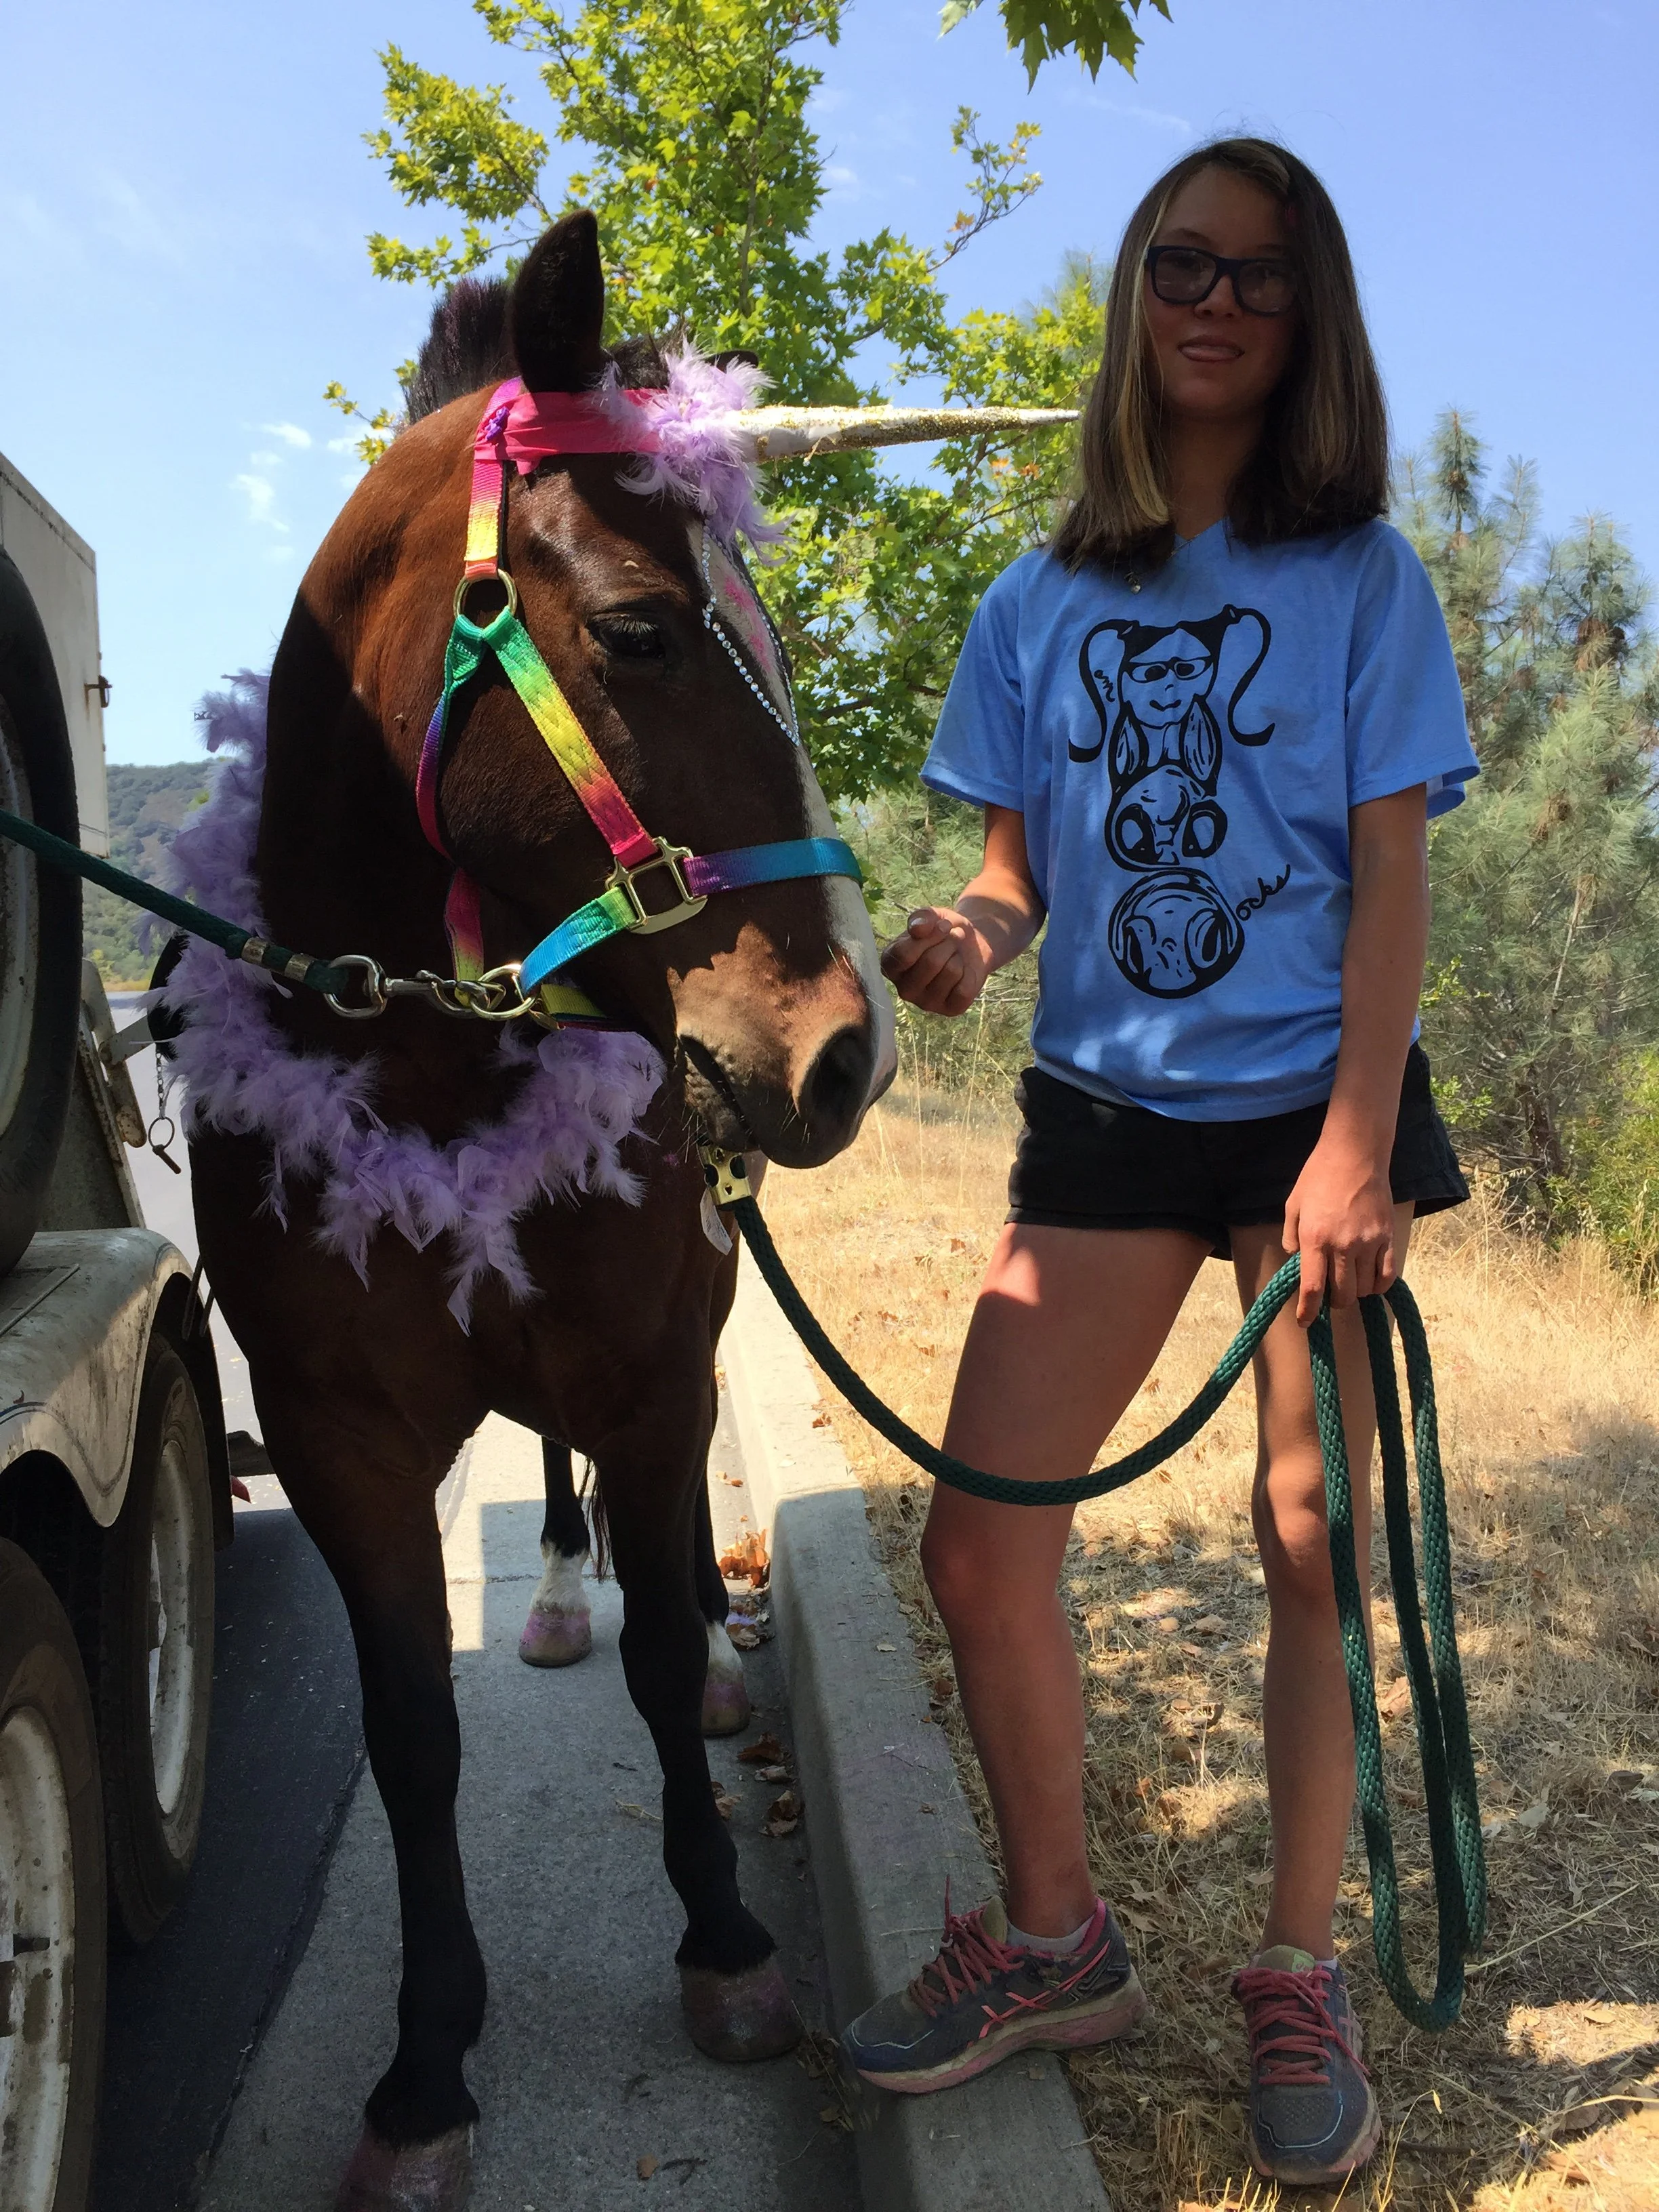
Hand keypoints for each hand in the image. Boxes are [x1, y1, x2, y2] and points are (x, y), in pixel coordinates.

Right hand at [880, 906, 993, 1014]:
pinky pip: (963, 989)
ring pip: (950, 972)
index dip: (929, 936)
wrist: (971, 945)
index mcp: (891, 966)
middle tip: (953, 938)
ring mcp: (926, 1003)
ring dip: (958, 956)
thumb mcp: (932, 916)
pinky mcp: (949, 1010)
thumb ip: (921, 918)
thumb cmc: (944, 931)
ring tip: (955, 954)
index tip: (943, 925)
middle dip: (948, 943)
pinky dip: (969, 974)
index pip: (904, 954)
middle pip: (930, 963)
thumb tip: (916, 929)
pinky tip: (963, 972)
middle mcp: (904, 989)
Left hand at [1282, 1136, 1397, 1326]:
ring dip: (1355, 1292)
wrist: (1355, 1153)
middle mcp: (1343, 1245)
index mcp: (1315, 1238)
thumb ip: (1291, 1236)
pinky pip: (1388, 1274)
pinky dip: (1379, 1285)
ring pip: (1365, 1288)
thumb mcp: (1293, 1204)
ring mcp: (1369, 1242)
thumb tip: (1297, 1261)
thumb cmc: (1319, 1176)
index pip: (1313, 1288)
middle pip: (1342, 1294)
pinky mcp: (1388, 1237)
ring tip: (1349, 1281)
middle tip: (1329, 1293)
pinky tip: (1371, 1281)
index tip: (1305, 1321)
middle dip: (1333, 1301)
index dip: (1308, 1311)